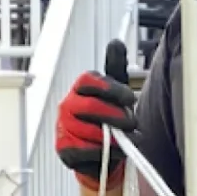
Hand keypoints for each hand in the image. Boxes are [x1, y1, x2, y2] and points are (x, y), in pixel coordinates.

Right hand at [55, 40, 137, 187]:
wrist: (101, 153)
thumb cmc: (109, 119)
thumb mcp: (116, 92)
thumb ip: (116, 68)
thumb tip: (116, 43)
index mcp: (81, 88)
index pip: (91, 81)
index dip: (112, 89)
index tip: (130, 98)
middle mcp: (68, 104)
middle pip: (92, 107)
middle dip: (116, 116)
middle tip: (132, 123)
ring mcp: (64, 127)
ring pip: (91, 131)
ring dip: (114, 138)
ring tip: (126, 140)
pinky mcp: (64, 149)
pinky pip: (86, 151)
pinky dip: (105, 152)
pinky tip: (116, 151)